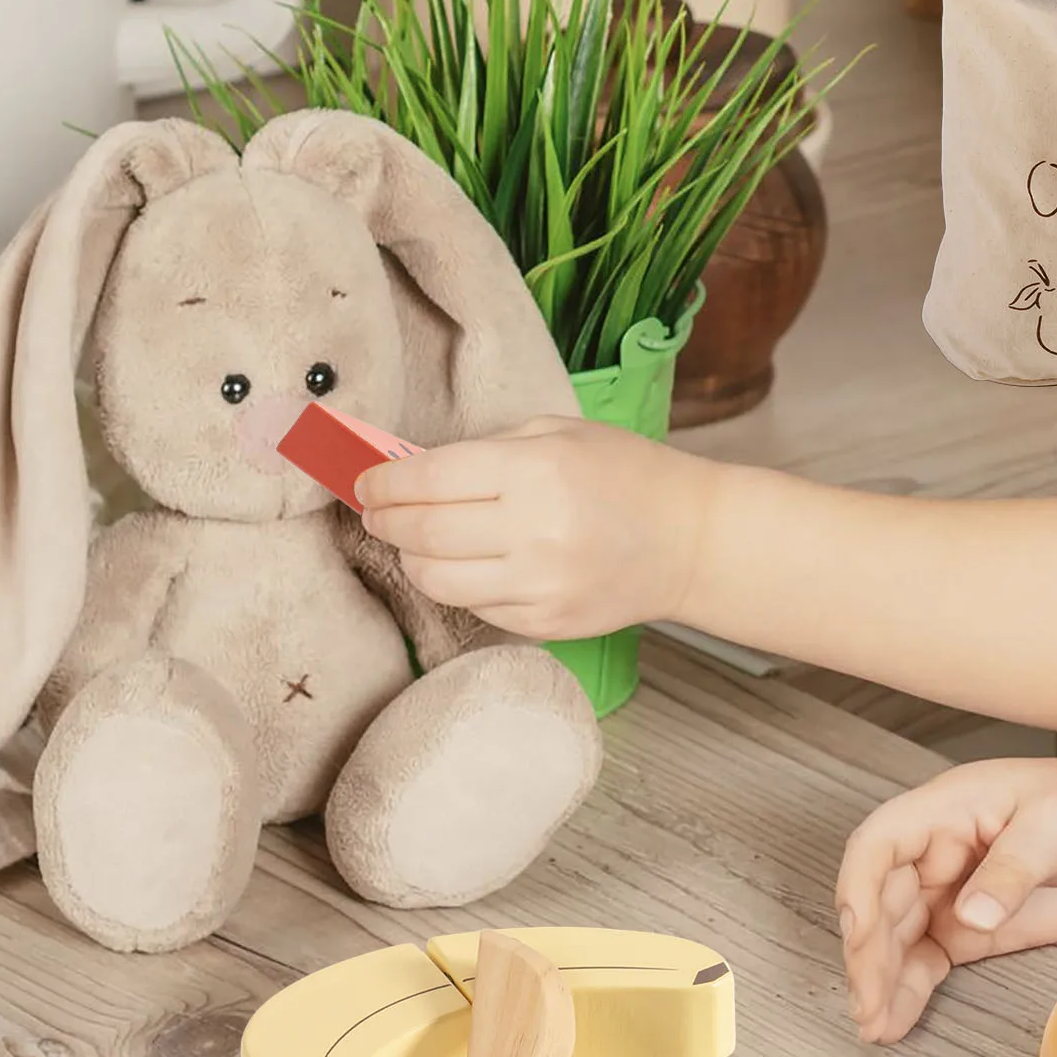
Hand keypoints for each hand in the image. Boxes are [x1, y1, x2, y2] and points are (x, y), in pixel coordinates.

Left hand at [356, 418, 709, 640]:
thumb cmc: (626, 476)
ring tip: (415, 542)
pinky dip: (456, 586)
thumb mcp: (557, 434)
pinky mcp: (546, 621)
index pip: (426, 481)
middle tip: (378, 511)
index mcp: (535, 471)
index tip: (366, 483)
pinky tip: (465, 565)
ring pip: (436, 579)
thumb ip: (482, 450)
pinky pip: (474, 607)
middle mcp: (534, 531)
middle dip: (386, 520)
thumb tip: (406, 469)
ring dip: (412, 558)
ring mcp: (540, 584)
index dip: (382, 482)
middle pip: (421, 532)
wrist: (690, 541)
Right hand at [836, 756, 1056, 1044]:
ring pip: (895, 938)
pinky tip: (893, 1024)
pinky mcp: (966, 930)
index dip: (859, 886)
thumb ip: (1012, 870)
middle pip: (880, 900)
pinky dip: (907, 992)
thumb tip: (969, 915)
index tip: (859, 933)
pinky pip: (924, 961)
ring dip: (879, 981)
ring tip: (874, 1027)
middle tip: (869, 1005)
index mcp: (946, 809)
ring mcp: (946, 893)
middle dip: (869, 953)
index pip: (879, 843)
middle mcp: (933, 851)